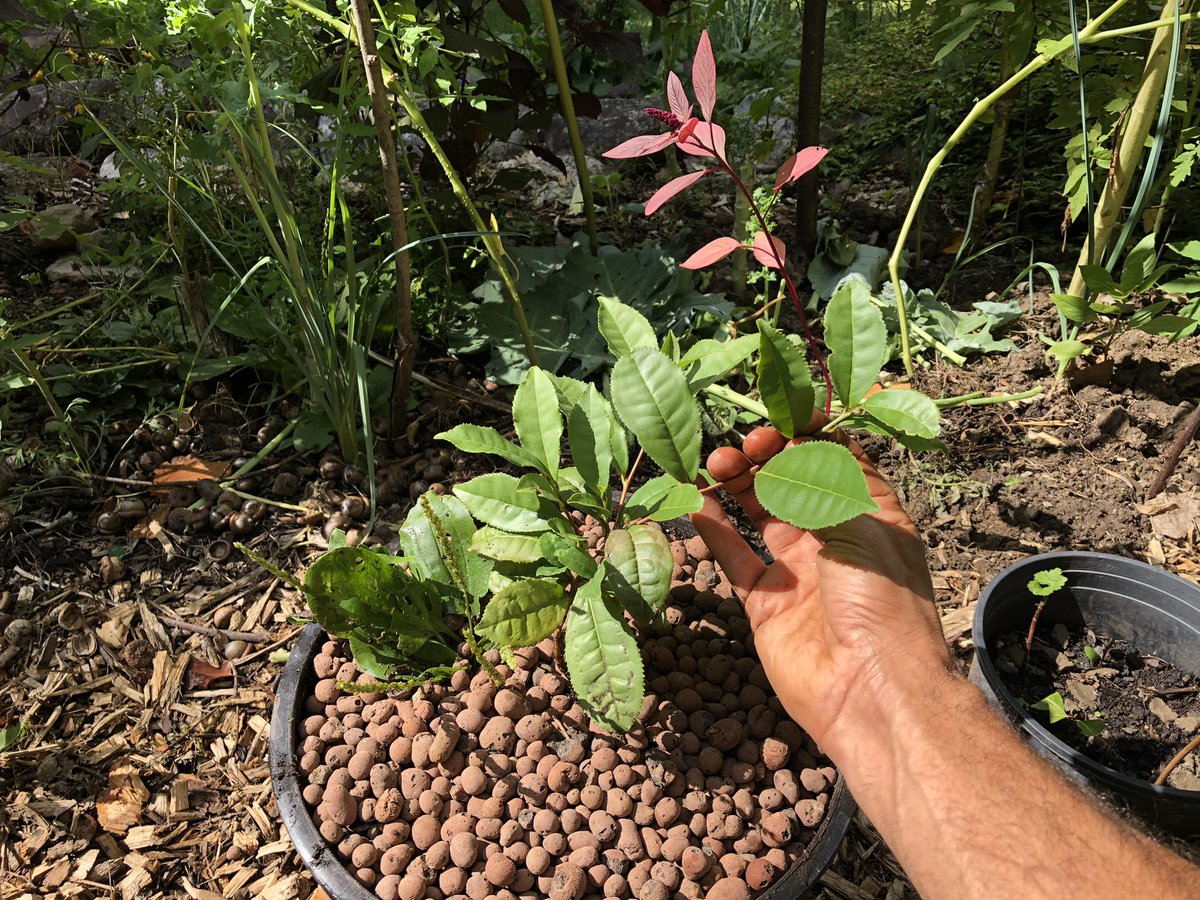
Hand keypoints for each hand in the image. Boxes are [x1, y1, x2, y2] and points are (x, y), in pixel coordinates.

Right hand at [690, 420, 951, 754]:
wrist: (872, 693)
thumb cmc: (881, 604)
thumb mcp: (860, 531)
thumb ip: (818, 489)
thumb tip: (788, 449)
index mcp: (870, 517)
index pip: (836, 462)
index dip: (806, 438)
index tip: (777, 421)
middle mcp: (834, 539)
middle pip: (794, 484)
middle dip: (766, 459)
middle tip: (741, 447)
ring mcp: (799, 572)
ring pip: (761, 516)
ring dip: (738, 487)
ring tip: (714, 465)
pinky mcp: (767, 604)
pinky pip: (737, 559)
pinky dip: (717, 532)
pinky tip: (697, 505)